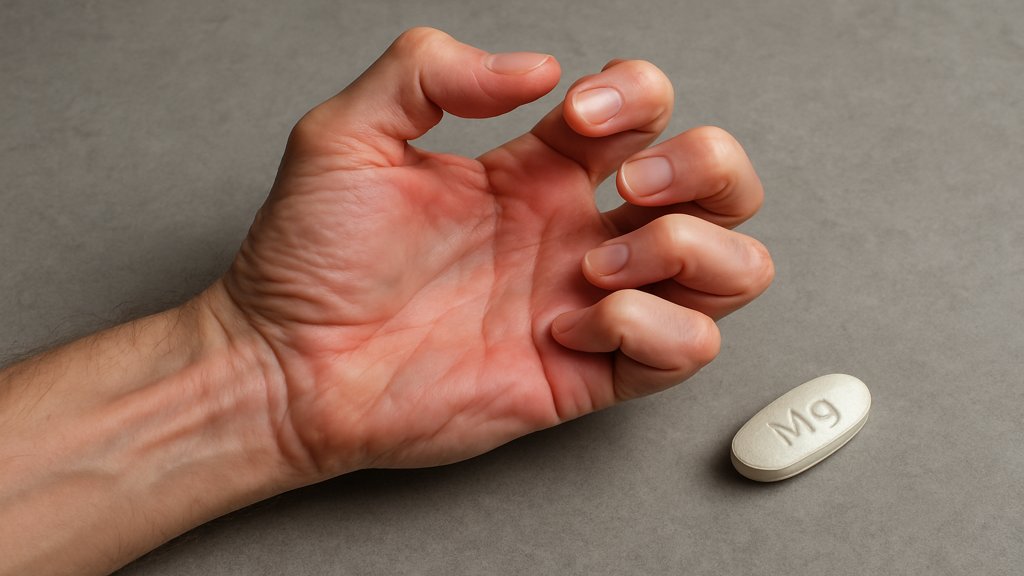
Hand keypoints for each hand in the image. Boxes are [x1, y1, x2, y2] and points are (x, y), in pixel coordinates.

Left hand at [217, 27, 772, 479]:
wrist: (288, 366)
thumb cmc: (310, 259)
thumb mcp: (347, 132)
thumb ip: (431, 68)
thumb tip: (536, 68)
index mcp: (537, 169)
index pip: (647, 110)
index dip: (637, 97)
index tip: (575, 117)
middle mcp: (576, 231)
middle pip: (720, 184)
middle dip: (703, 166)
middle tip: (631, 183)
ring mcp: (591, 303)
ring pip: (731, 269)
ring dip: (693, 250)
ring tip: (601, 262)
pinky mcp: (587, 373)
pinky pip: (686, 350)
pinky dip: (650, 328)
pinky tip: (568, 323)